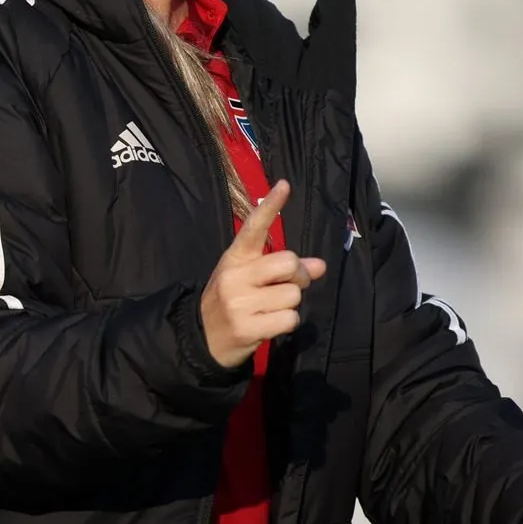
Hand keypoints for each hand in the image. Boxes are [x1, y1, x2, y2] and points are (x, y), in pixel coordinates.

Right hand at [199, 181, 327, 366]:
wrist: (202, 338)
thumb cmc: (232, 301)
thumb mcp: (250, 278)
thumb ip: (282, 269)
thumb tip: (320, 265)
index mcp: (235, 258)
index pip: (254, 228)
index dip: (270, 206)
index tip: (285, 185)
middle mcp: (235, 276)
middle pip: (288, 263)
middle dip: (299, 275)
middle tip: (290, 285)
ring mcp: (239, 303)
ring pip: (293, 295)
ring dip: (291, 304)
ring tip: (271, 309)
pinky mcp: (246, 328)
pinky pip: (289, 319)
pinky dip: (287, 323)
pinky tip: (270, 324)